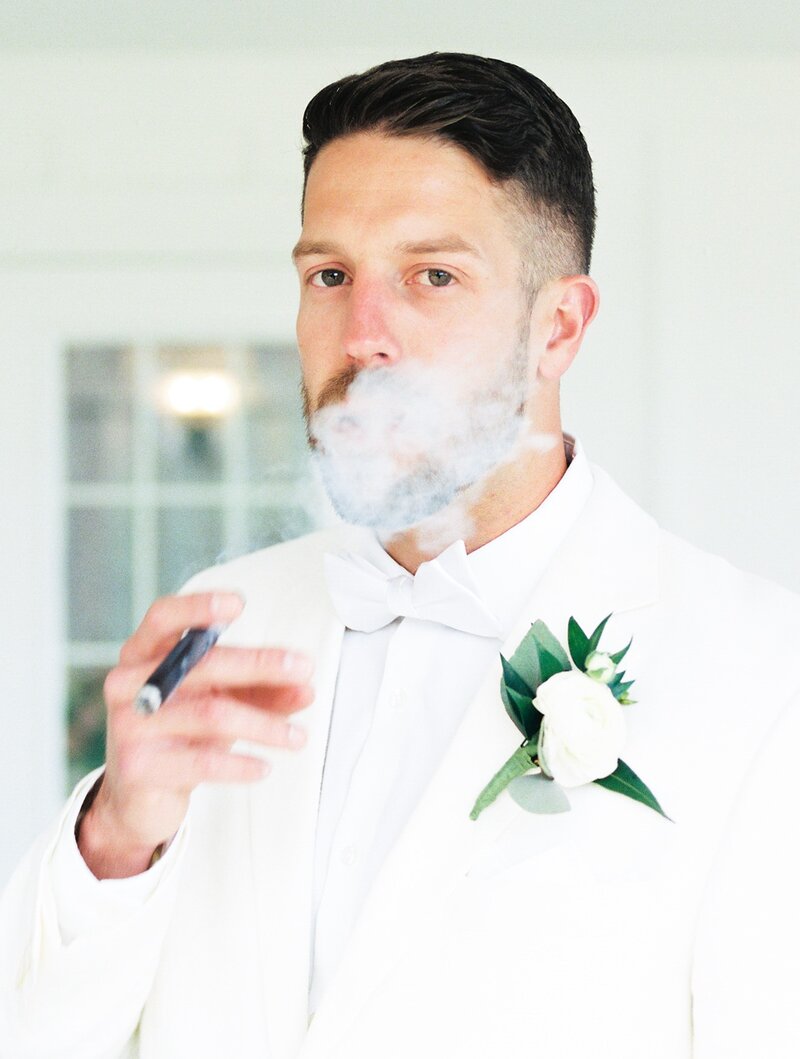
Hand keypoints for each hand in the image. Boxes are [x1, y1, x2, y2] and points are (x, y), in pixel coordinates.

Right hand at [78, 592, 313, 878]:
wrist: (136, 798)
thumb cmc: (181, 735)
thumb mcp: (220, 702)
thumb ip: (260, 690)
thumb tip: (305, 686)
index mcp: (143, 655)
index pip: (163, 618)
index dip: (197, 607)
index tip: (238, 603)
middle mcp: (128, 684)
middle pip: (201, 665)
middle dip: (260, 665)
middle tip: (303, 670)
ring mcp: (129, 725)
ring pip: (210, 714)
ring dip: (264, 725)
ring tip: (298, 737)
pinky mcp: (136, 767)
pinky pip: (202, 761)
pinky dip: (240, 764)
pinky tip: (264, 767)